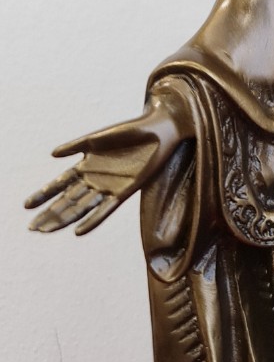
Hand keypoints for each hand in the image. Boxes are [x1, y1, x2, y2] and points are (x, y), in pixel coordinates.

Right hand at [25, 84, 193, 235]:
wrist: (158, 131)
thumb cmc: (129, 130)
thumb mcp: (98, 137)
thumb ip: (76, 145)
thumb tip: (52, 154)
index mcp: (87, 164)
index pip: (60, 183)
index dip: (44, 193)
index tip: (26, 205)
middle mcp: (95, 178)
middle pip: (68, 199)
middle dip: (50, 213)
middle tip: (33, 227)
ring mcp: (108, 186)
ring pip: (82, 207)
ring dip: (65, 219)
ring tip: (47, 230)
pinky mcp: (125, 191)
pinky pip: (106, 210)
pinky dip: (92, 220)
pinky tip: (79, 231)